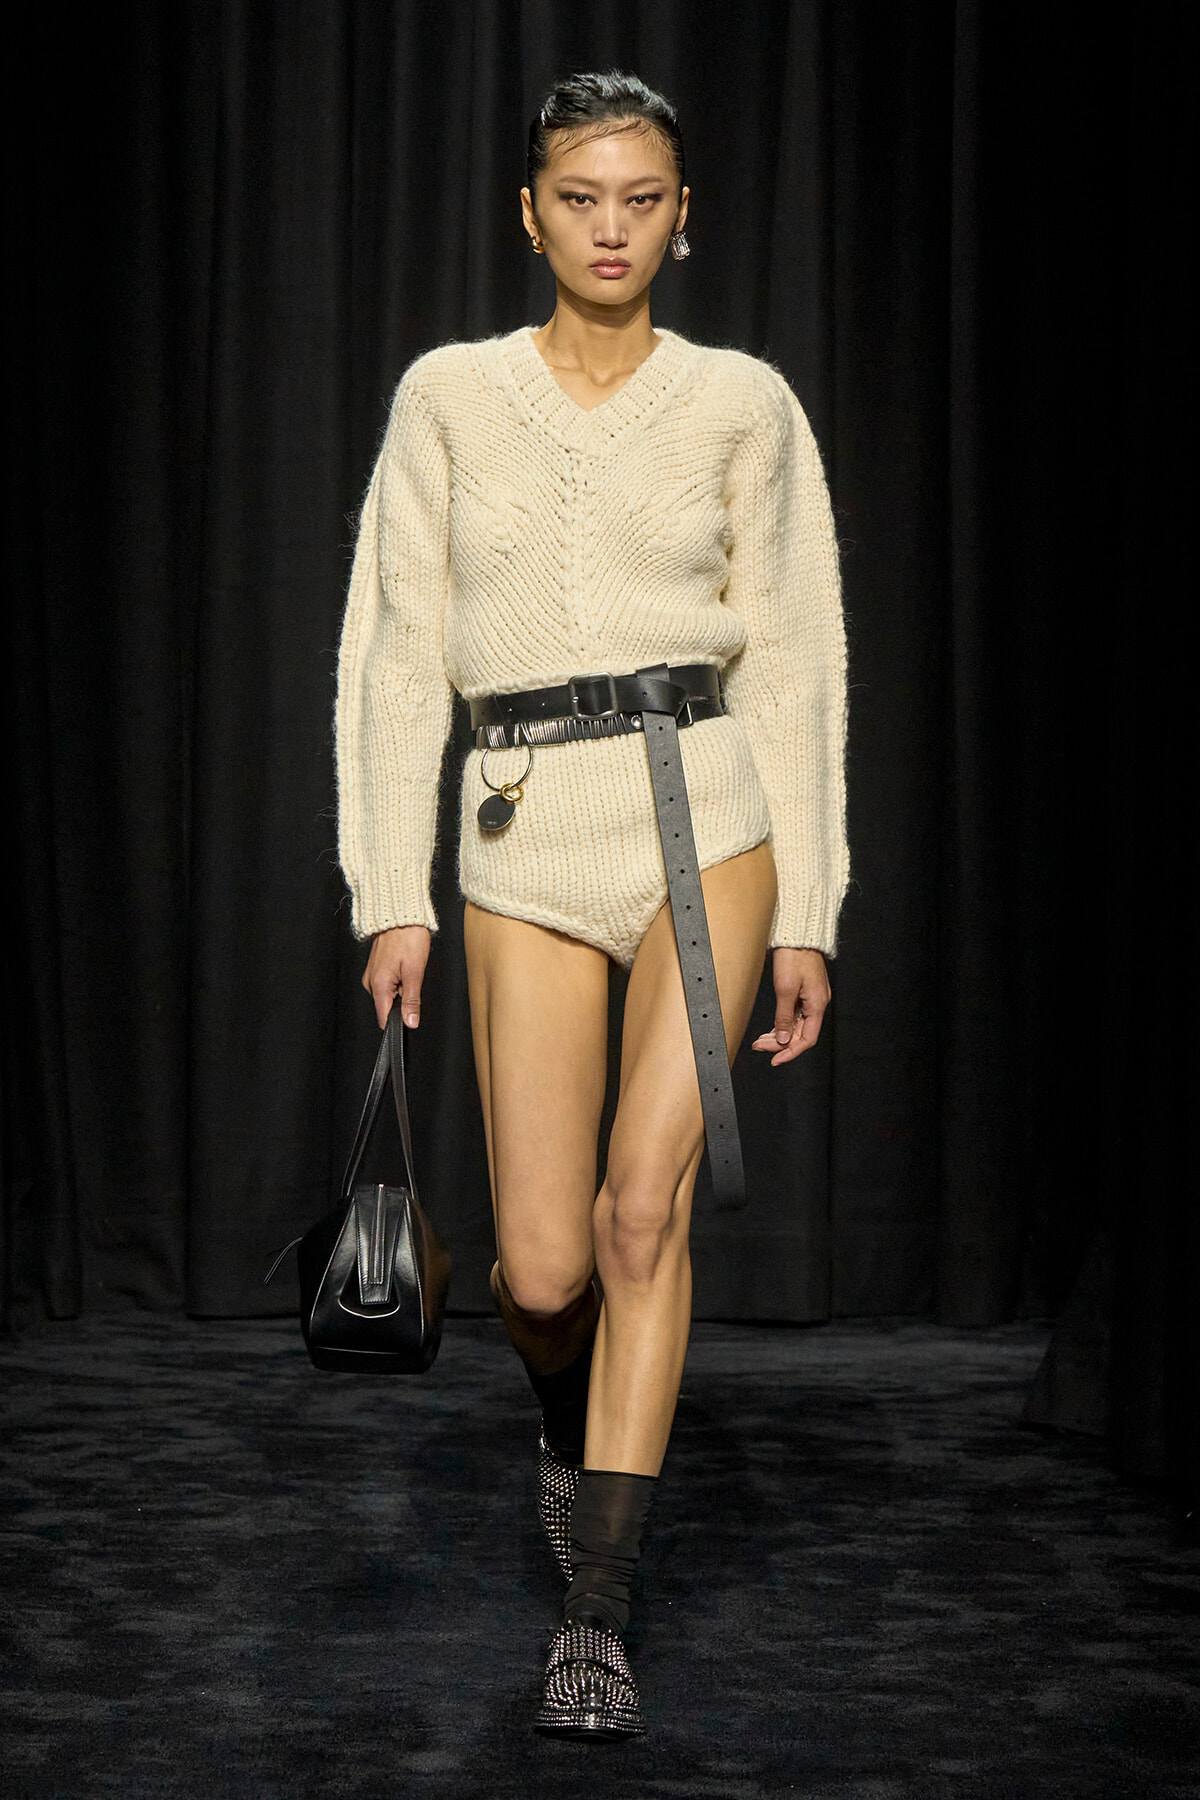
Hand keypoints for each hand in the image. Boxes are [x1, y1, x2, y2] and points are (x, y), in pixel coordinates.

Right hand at [361, 925, 431, 1030]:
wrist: (401, 916)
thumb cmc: (408, 938)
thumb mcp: (415, 972)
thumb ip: (411, 1000)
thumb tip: (410, 1022)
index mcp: (378, 986)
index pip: (384, 1018)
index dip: (398, 1021)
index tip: (409, 1015)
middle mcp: (371, 982)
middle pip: (388, 1006)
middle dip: (402, 1000)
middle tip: (412, 980)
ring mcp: (372, 975)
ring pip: (389, 994)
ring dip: (401, 988)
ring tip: (407, 969)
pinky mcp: (375, 969)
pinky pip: (387, 983)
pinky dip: (398, 979)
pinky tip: (403, 966)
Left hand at [750, 948, 830, 1065]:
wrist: (797, 934)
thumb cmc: (794, 957)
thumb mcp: (785, 989)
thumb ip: (784, 1017)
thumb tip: (783, 1039)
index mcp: (817, 1005)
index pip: (806, 1039)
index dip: (790, 1052)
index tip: (774, 1060)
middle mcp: (817, 1004)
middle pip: (800, 1034)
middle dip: (780, 1044)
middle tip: (759, 1047)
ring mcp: (812, 997)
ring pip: (796, 1025)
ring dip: (779, 1035)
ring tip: (760, 1040)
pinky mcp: (805, 991)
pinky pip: (795, 1014)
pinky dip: (782, 1023)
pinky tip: (771, 1028)